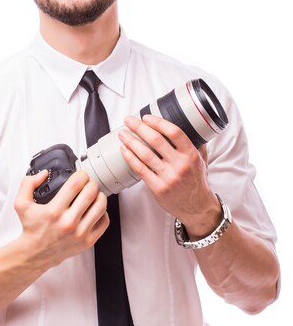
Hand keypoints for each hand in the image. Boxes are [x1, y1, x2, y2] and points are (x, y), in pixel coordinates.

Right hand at [14, 170, 108, 268]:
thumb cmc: (31, 228)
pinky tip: (95, 209)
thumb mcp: (21, 204)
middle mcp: (68, 222)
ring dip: (99, 196)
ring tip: (94, 195)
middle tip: (88, 183)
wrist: (36, 253)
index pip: (75, 185)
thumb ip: (28, 184)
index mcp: (54, 211)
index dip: (81, 175)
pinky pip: (104, 222)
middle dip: (91, 183)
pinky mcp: (87, 241)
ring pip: (100, 207)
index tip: (81, 174)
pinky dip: (103, 212)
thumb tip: (44, 174)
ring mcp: (80, 233)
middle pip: (90, 193)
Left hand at [118, 114, 220, 236]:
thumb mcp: (202, 160)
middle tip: (129, 120)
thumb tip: (190, 125)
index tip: (146, 116)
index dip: (158, 123)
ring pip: (145, 155)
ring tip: (122, 134)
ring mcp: (168, 177)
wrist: (197, 208)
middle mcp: (180, 165)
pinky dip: (130, 158)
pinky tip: (124, 150)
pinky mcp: (158, 188)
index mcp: (191, 155)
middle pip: (156, 141)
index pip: (174, 133)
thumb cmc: (197, 182)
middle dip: (139, 128)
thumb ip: (197, 143)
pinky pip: (140, 169)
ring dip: (131, 141)